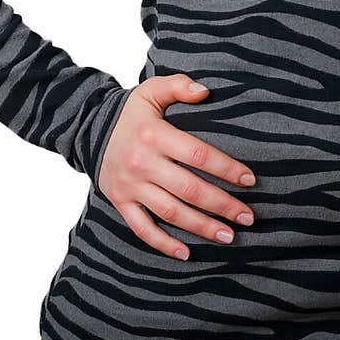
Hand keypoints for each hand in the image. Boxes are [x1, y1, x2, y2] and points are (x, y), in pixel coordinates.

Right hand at [96, 74, 256, 260]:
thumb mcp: (151, 90)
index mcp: (154, 135)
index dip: (226, 168)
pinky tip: (186, 253)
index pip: (198, 155)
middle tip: (247, 217)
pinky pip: (142, 228)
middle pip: (189, 189)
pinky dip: (163, 244)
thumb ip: (178, 85)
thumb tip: (205, 91)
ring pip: (170, 212)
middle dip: (222, 205)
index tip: (249, 180)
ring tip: (228, 235)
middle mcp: (142, 162)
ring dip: (201, 226)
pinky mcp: (121, 202)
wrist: (90, 129)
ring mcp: (131, 186)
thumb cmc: (132, 112)